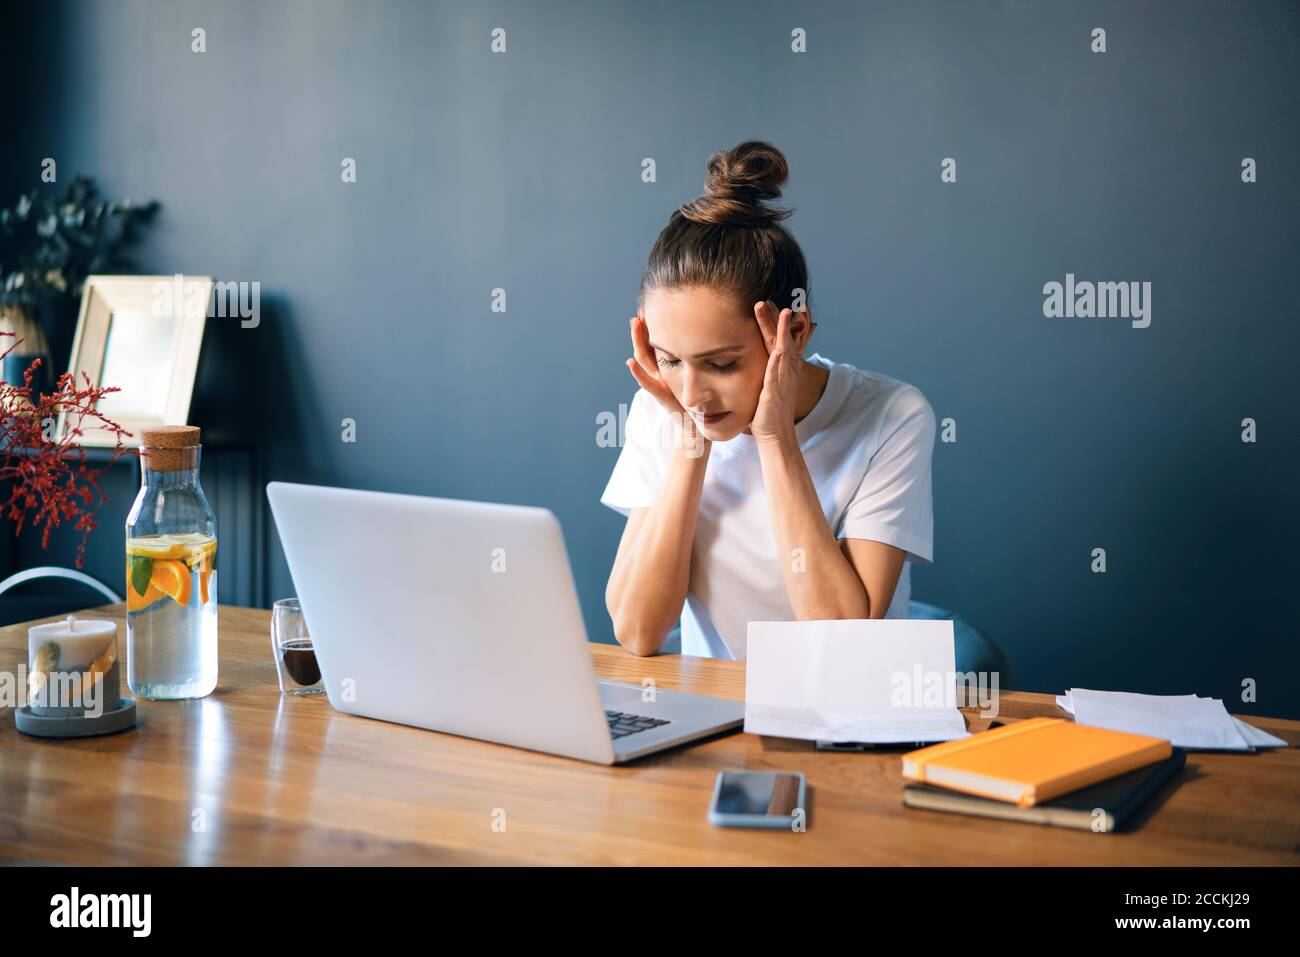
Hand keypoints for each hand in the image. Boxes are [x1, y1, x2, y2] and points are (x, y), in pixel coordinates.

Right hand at [625, 315, 703, 450]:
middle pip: (651, 347)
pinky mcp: (663, 399)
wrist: (698, 434)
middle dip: (645, 329)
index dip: (659, 327)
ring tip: (634, 324)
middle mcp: (665, 375)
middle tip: (640, 308)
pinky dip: (639, 375)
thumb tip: (727, 337)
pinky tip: (630, 363)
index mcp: (675, 369)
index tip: (656, 307)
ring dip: (638, 342)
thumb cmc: (705, 407)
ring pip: (646, 361)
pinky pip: (650, 385)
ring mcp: (662, 386)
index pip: (664, 343)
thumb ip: (711, 362)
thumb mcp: (706, 378)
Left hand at [750, 301, 803, 443]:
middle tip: (771, 299)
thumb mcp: (765, 383)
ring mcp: (782, 381)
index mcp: (781, 367)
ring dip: (782, 332)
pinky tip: (780, 348)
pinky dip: (779, 361)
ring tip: (782, 312)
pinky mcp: (774, 393)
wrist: (774, 434)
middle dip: (778, 319)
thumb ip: (761, 368)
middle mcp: (785, 371)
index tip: (770, 302)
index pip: (779, 338)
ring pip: (784, 350)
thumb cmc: (767, 410)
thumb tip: (752, 356)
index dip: (776, 321)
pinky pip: (777, 375)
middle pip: (783, 339)